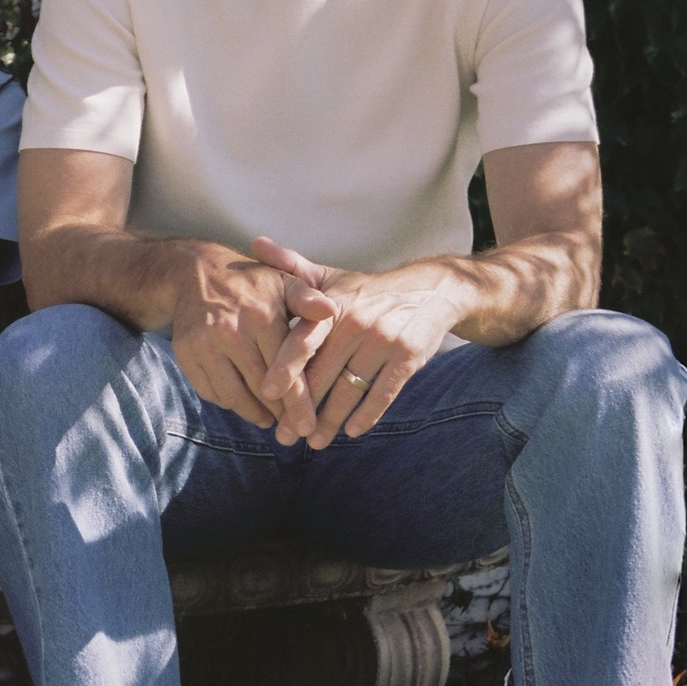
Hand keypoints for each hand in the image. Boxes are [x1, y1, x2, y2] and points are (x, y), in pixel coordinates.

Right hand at [169, 243, 333, 429]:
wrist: (196, 273)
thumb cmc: (252, 283)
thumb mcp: (284, 282)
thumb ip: (308, 299)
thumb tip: (331, 310)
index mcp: (260, 315)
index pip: (284, 369)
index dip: (298, 402)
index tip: (307, 427)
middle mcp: (230, 331)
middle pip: (260, 387)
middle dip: (280, 414)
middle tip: (293, 431)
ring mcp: (204, 344)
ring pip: (233, 395)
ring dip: (254, 414)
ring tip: (270, 419)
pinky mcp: (185, 353)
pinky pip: (210, 391)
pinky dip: (229, 403)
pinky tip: (244, 403)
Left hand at [252, 236, 468, 448]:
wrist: (430, 290)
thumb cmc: (367, 290)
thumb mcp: (330, 276)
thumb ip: (291, 267)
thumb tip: (255, 243)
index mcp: (333, 306)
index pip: (303, 341)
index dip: (284, 369)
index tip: (265, 394)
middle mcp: (357, 323)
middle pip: (324, 375)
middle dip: (302, 410)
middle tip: (285, 436)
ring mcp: (385, 341)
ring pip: (351, 390)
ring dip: (331, 421)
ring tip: (314, 442)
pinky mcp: (409, 357)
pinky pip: (384, 393)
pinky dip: (367, 416)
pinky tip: (352, 432)